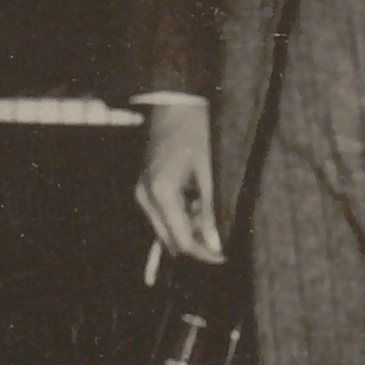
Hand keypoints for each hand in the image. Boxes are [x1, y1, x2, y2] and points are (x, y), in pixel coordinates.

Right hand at [133, 101, 222, 264]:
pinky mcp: (145, 189)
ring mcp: (142, 193)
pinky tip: (190, 208)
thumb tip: (215, 244)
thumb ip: (209, 210)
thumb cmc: (196, 133)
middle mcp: (145, 197)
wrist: (175, 106)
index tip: (222, 258)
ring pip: (165, 229)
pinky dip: (178, 218)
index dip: (203, 253)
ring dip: (187, 229)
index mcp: (161, 193)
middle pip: (170, 239)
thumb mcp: (208, 173)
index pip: (181, 239)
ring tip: (206, 206)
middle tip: (220, 237)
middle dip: (195, 243)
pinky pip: (162, 215)